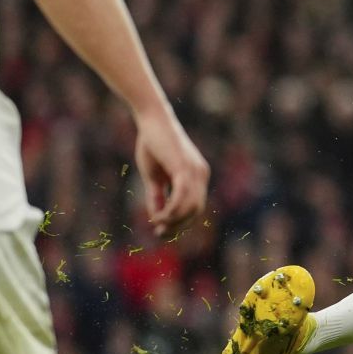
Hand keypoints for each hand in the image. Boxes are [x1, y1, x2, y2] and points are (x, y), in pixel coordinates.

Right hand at [133, 108, 209, 239]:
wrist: (151, 120)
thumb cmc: (152, 143)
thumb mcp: (154, 175)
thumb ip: (158, 195)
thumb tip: (157, 216)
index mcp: (197, 176)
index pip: (195, 206)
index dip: (181, 221)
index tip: (162, 230)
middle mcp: (201, 175)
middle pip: (196, 210)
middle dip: (179, 225)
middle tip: (160, 233)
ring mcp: (195, 171)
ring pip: (191, 207)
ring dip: (174, 220)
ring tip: (157, 225)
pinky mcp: (184, 168)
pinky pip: (182, 197)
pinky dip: (171, 210)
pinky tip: (159, 216)